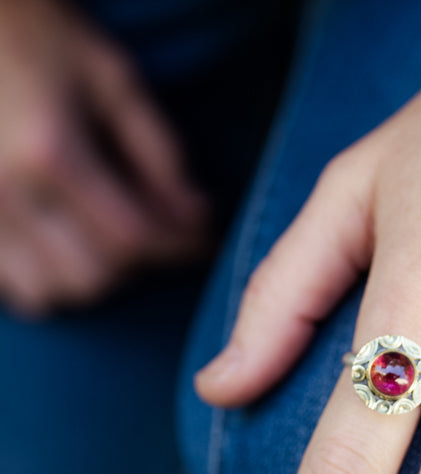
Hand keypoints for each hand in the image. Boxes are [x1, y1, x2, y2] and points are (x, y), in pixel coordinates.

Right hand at [0, 0, 206, 316]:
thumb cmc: (43, 37)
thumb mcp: (113, 78)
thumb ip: (159, 151)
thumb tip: (197, 214)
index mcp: (51, 153)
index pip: (132, 236)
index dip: (178, 247)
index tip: (203, 241)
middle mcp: (7, 191)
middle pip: (93, 275)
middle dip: (139, 265)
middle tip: (159, 235)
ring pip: (51, 291)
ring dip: (93, 279)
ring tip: (112, 244)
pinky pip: (12, 288)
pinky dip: (47, 282)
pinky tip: (66, 253)